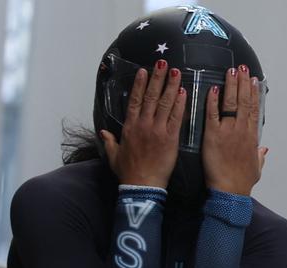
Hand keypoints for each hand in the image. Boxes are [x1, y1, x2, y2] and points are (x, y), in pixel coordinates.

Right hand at [100, 60, 186, 187]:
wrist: (141, 185)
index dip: (140, 84)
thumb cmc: (128, 172)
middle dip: (157, 78)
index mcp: (130, 127)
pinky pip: (176, 117)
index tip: (144, 71)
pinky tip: (183, 92)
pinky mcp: (170, 138)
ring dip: (170, 86)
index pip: (135, 100)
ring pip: (164, 103)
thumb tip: (103, 132)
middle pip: (151, 97)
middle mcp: (143, 125)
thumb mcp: (114, 156)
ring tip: (175, 72)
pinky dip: (180, 104)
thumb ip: (109, 141)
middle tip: (163, 63)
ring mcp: (157, 130)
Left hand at [201, 64, 267, 195]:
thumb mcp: (257, 168)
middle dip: (243, 83)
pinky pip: (213, 114)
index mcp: (252, 137)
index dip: (254, 93)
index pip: (254, 109)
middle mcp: (241, 130)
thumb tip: (264, 149)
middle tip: (241, 68)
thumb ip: (260, 156)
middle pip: (244, 101)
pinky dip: (213, 101)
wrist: (229, 191)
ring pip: (231, 103)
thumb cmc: (242, 182)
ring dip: (231, 85)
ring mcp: (227, 131)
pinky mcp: (212, 135)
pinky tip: (213, 89)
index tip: (253, 81)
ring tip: (231, 71)